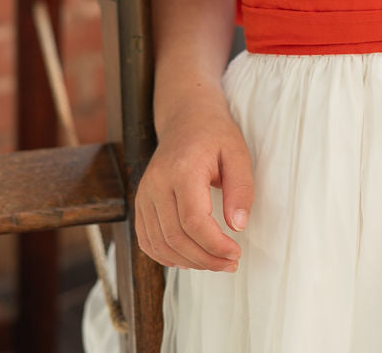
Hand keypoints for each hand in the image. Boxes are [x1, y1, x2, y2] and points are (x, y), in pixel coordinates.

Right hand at [135, 97, 253, 270]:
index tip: (236, 254)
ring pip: (160, 244)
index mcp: (182, 169)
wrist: (187, 117)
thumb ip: (241, 189)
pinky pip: (147, 241)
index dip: (214, 245)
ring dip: (188, 262)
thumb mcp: (238, 154)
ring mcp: (144, 193)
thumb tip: (237, 227)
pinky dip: (167, 257)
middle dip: (205, 259)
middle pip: (175, 237)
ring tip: (215, 262)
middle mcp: (157, 183)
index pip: (193, 221)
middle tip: (231, 263)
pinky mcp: (140, 202)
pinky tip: (190, 257)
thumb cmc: (215, 135)